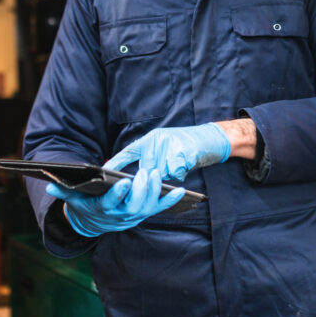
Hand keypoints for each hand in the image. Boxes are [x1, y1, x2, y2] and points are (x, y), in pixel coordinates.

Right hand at [45, 168, 184, 237]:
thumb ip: (62, 191)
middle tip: (146, 172)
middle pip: (133, 205)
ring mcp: (134, 216)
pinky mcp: (143, 214)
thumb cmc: (84, 204)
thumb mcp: (72, 199)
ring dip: (154, 191)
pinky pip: (159, 209)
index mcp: (102, 210)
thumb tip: (49, 184)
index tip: (123, 181)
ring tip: (157, 173)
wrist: (93, 222)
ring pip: (147, 207)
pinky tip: (181, 190)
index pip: (110, 203)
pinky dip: (170, 201)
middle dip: (141, 189)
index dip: (117, 194)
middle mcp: (120, 217)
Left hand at [104, 123, 230, 181]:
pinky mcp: (181, 153)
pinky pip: (175, 173)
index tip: (103, 171)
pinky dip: (181, 173)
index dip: (116, 162)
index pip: (129, 152)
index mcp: (151, 139)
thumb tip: (141, 176)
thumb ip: (152, 157)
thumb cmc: (188, 145)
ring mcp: (169, 146)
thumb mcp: (166, 146)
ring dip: (169, 175)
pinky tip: (186, 166)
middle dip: (150, 178)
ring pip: (162, 173)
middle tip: (157, 175)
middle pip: (147, 169)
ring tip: (178, 165)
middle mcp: (157, 141)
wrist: (212, 138)